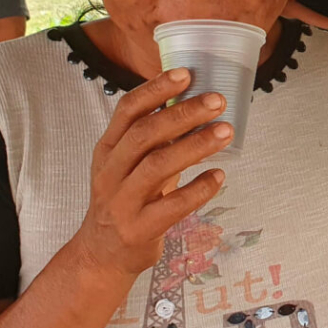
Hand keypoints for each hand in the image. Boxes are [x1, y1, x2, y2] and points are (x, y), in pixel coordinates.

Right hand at [68, 68, 230, 277]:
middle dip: (183, 113)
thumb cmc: (124, 199)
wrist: (100, 254)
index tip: (186, 74)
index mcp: (108, 149)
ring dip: (196, 146)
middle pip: (145, 134)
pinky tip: (219, 176)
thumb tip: (195, 102)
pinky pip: (172, 206)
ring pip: (158, 166)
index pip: (127, 110)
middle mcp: (110, 172)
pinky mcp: (139, 229)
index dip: (155, 89)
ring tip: (226, 132)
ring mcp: (122, 202)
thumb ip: (152, 138)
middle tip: (217, 101)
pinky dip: (199, 189)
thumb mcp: (127, 164)